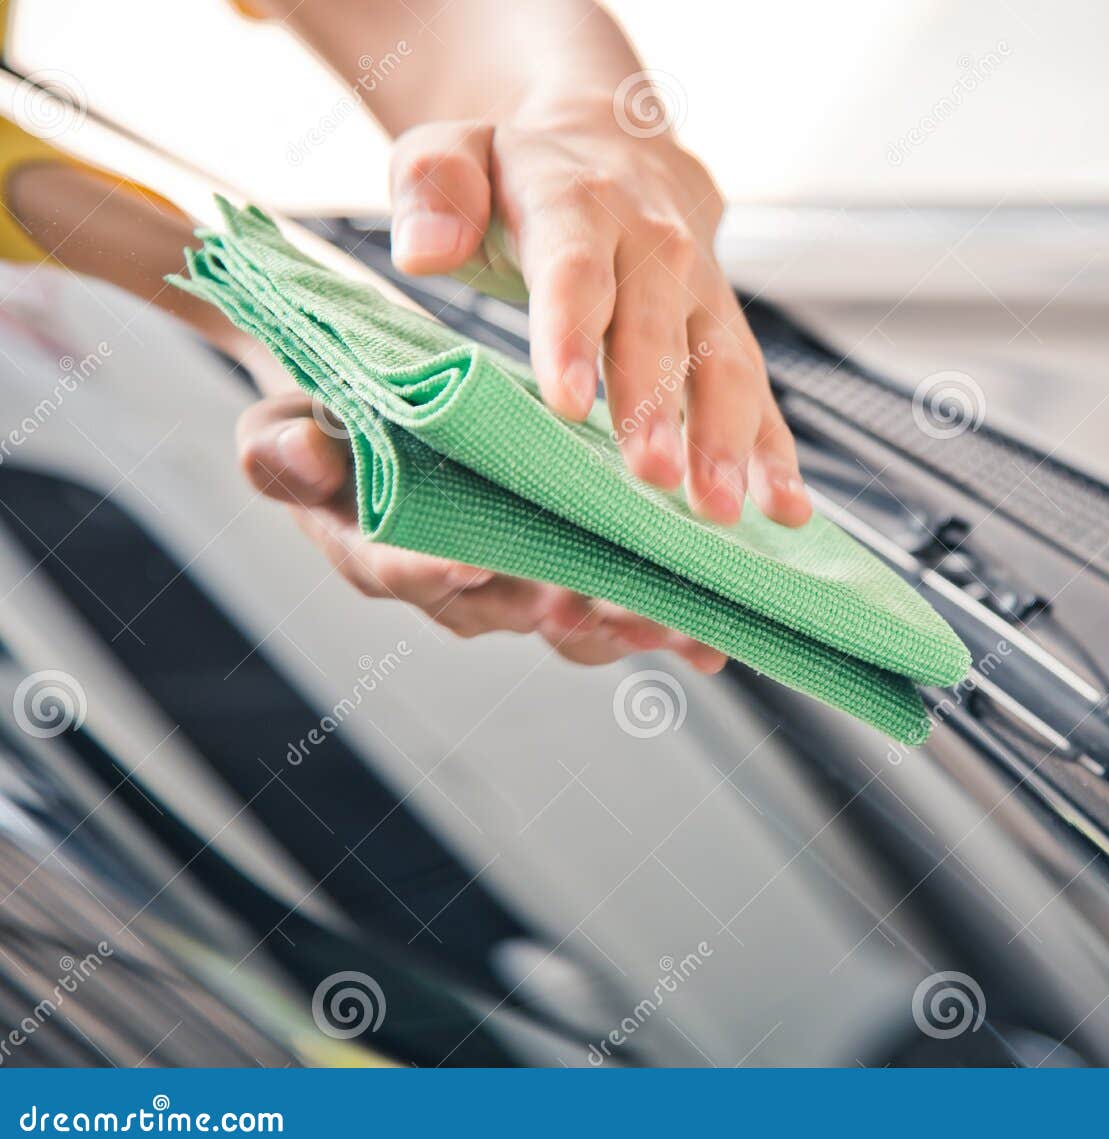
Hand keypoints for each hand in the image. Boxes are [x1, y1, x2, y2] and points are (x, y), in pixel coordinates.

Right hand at [235, 391, 726, 670]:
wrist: (372, 413)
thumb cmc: (325, 419)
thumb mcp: (282, 425)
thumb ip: (281, 453)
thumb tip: (295, 454)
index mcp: (378, 552)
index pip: (396, 566)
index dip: (425, 566)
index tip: (461, 560)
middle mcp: (451, 585)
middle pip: (506, 608)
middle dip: (557, 612)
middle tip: (598, 608)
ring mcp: (511, 586)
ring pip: (570, 622)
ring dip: (622, 625)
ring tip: (677, 625)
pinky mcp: (561, 574)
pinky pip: (608, 610)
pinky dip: (657, 623)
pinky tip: (709, 638)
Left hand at [386, 102, 811, 526]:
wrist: (614, 144)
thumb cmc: (517, 171)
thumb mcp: (452, 152)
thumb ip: (432, 188)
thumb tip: (423, 250)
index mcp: (580, 203)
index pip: (577, 271)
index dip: (573, 335)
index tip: (568, 403)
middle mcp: (657, 246)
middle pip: (660, 331)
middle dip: (662, 408)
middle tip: (656, 477)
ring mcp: (704, 293)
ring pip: (724, 366)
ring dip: (729, 441)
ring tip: (722, 510)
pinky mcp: (729, 333)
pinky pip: (760, 393)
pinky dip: (776, 452)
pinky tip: (787, 508)